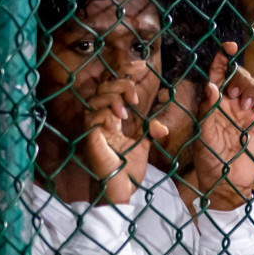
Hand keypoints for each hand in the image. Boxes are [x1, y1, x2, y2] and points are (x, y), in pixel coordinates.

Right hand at [81, 74, 167, 205]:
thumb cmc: (128, 167)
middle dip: (120, 87)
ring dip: (112, 101)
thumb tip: (163, 128)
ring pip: (96, 100)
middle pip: (103, 88)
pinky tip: (115, 124)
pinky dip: (104, 117)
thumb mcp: (143, 144)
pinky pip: (92, 119)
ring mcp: (94, 128)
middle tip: (134, 99)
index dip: (126, 72)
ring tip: (125, 113)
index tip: (143, 65)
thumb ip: (150, 131)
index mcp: (112, 116)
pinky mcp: (90, 139)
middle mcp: (100, 119)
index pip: (115, 86)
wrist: (123, 189)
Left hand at [190, 49, 253, 209]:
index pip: (217, 74)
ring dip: (252, 87)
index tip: (229, 46)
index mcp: (211, 103)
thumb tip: (212, 86)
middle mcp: (227, 103)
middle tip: (237, 97)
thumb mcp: (204, 134)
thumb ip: (208, 110)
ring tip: (248, 104)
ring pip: (251, 85)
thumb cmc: (210, 159)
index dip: (222, 58)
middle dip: (240, 78)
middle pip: (237, 76)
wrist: (228, 180)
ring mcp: (243, 110)